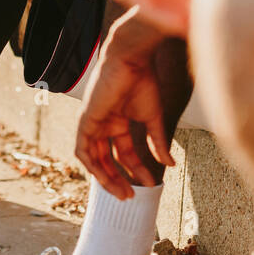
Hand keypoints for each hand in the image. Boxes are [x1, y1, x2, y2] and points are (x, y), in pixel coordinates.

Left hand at [75, 7, 176, 198]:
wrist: (132, 58)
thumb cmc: (143, 81)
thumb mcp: (153, 117)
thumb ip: (158, 141)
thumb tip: (170, 164)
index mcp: (119, 120)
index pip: (126, 152)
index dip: (138, 169)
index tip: (151, 182)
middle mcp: (104, 123)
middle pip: (107, 159)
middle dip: (118, 179)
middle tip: (130, 196)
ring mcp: (94, 122)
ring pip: (94, 158)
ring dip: (106, 178)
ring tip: (122, 192)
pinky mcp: (85, 120)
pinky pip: (82, 150)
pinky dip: (92, 165)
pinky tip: (104, 177)